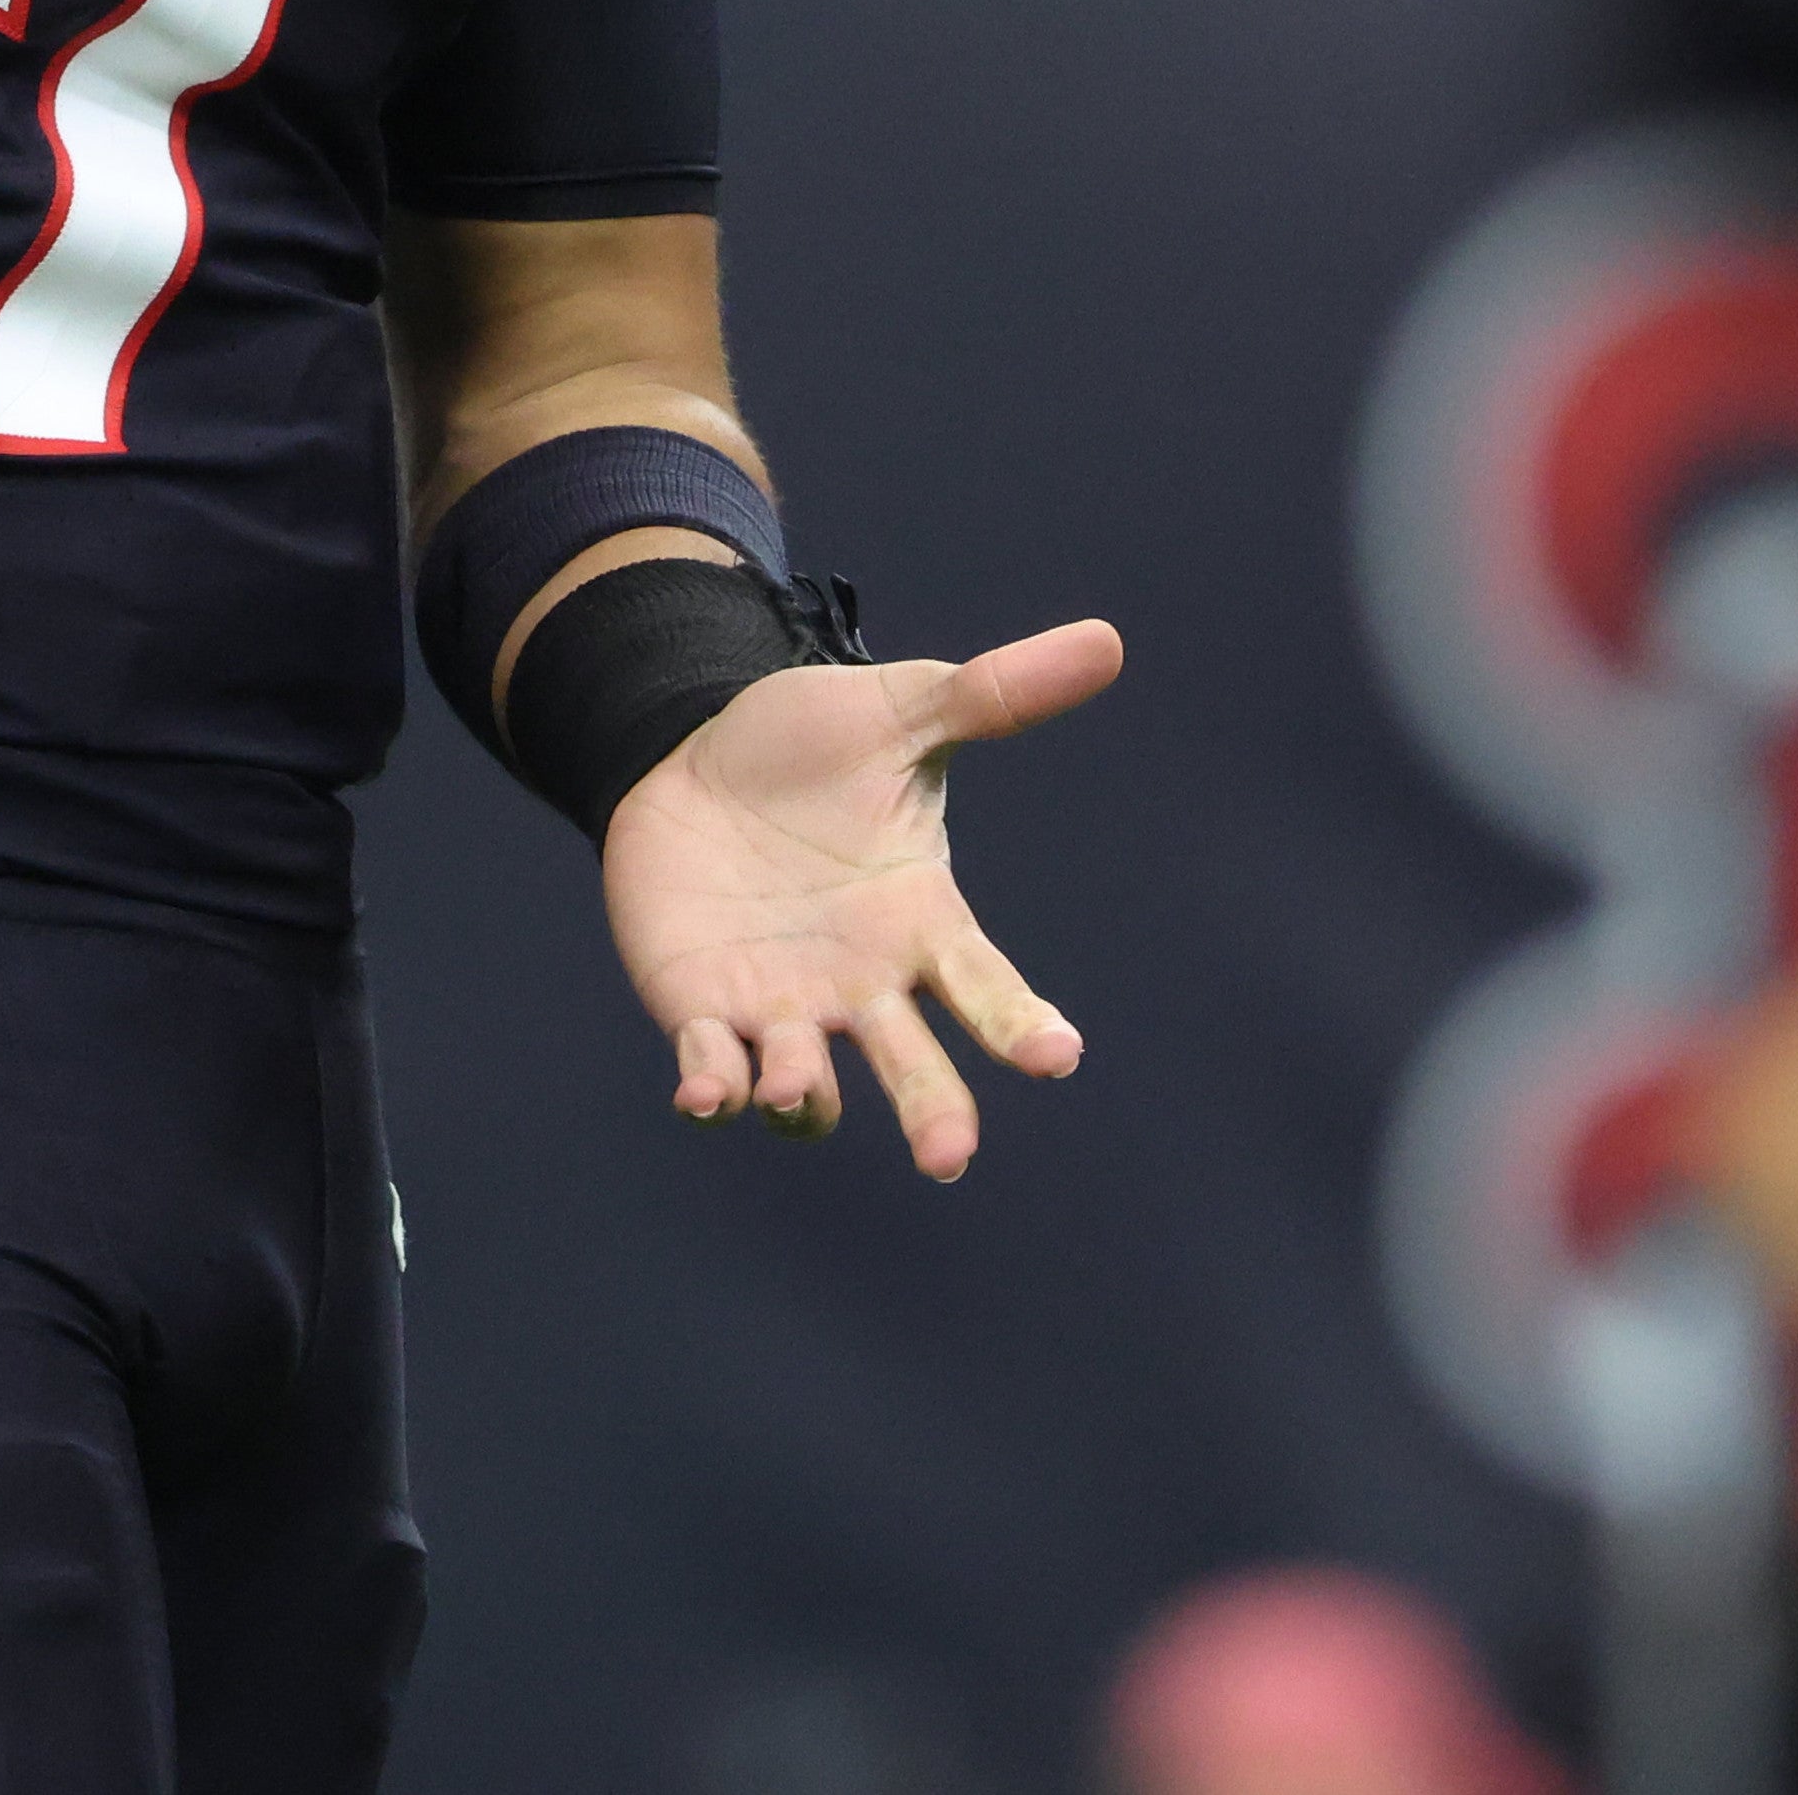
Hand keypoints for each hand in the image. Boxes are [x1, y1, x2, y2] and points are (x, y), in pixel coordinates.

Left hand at [603, 619, 1119, 1180]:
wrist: (690, 751)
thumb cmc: (812, 742)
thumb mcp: (902, 712)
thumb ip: (993, 694)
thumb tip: (1106, 641)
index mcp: (920, 921)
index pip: (985, 987)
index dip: (1019, 1025)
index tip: (1056, 1055)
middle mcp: (861, 984)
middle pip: (911, 1067)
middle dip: (931, 1112)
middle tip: (947, 1156)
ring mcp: (784, 1007)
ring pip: (807, 1091)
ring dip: (803, 1097)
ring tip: (793, 1080)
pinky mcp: (703, 1012)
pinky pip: (714, 1073)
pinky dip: (712, 1091)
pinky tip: (704, 1092)